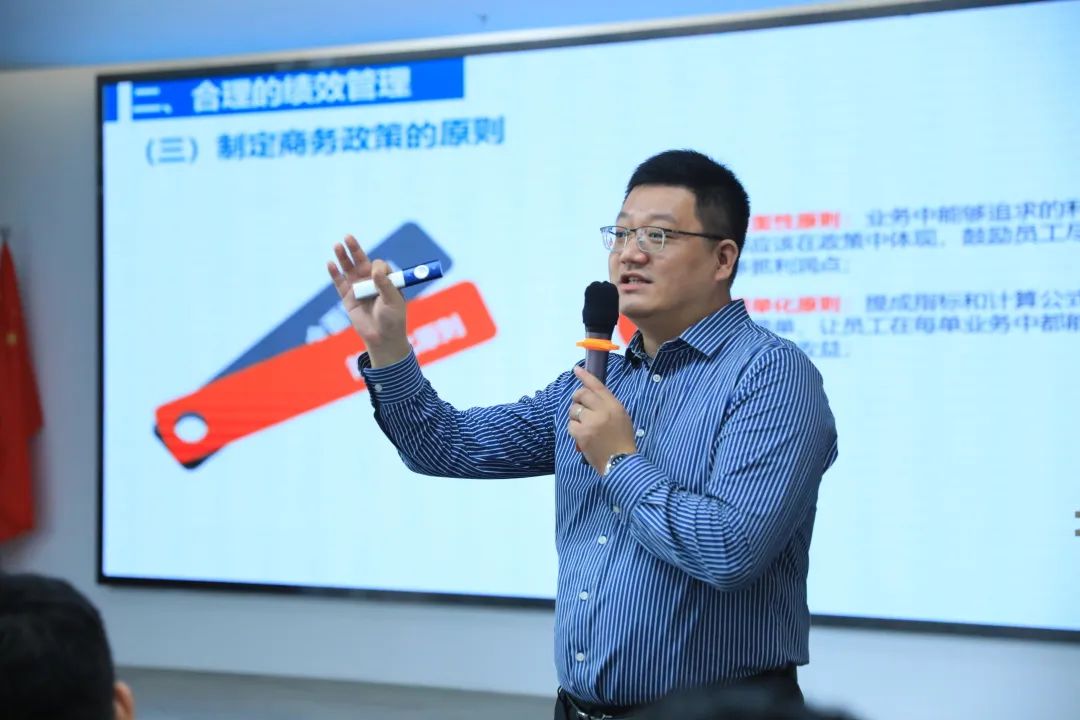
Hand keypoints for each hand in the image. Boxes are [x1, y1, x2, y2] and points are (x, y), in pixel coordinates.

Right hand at [326, 235, 409, 366]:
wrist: (383, 338)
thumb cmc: (393, 319)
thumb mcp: (393, 300)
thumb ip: (384, 284)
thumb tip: (374, 269)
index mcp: (386, 279)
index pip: (379, 265)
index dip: (377, 267)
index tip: (377, 274)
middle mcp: (371, 281)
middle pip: (361, 261)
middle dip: (355, 249)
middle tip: (348, 237)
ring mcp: (359, 288)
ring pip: (349, 269)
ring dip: (343, 257)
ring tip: (337, 245)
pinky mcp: (348, 298)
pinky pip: (340, 283)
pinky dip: (335, 274)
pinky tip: (330, 263)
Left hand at [568, 365, 636, 474]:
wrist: (620, 462)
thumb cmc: (622, 439)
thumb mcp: (621, 416)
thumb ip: (607, 404)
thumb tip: (590, 395)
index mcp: (614, 405)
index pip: (597, 386)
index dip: (585, 376)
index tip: (576, 369)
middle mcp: (602, 411)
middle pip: (581, 394)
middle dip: (577, 398)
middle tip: (579, 405)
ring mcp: (590, 422)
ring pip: (574, 410)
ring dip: (576, 415)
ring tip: (584, 424)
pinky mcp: (581, 434)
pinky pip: (570, 424)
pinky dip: (574, 428)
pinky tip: (582, 435)